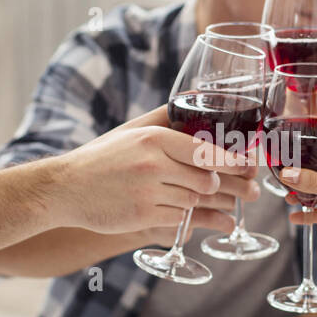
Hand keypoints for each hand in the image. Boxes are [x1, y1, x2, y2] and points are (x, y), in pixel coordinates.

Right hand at [57, 105, 253, 234]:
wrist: (66, 187)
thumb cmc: (104, 156)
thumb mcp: (132, 130)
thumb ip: (165, 116)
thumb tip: (197, 97)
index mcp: (154, 139)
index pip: (206, 151)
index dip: (234, 160)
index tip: (249, 165)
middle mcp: (152, 164)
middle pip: (206, 180)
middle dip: (224, 186)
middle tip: (242, 189)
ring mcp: (148, 193)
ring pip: (195, 200)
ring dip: (205, 201)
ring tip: (221, 201)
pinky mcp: (143, 217)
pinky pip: (180, 219)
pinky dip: (188, 217)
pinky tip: (198, 216)